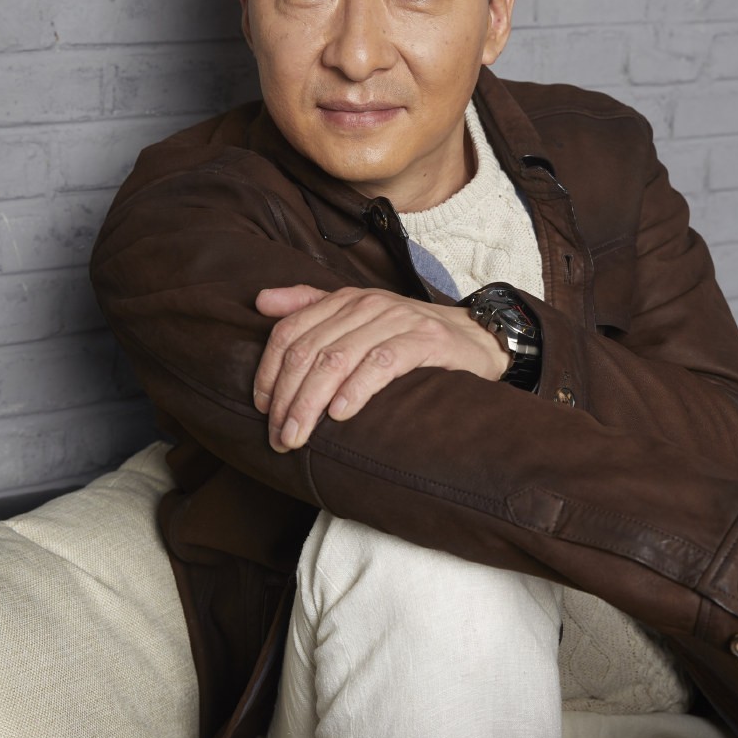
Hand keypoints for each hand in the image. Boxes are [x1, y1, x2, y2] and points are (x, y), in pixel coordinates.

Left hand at [252, 284, 508, 451]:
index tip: (263, 408)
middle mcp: (367, 305)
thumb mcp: (359, 317)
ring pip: (338, 359)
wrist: (476, 337)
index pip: (290, 332)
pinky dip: (356, 390)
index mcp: (345, 300)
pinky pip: (381, 363)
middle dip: (288, 398)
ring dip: (311, 403)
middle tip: (279, 437)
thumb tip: (260, 301)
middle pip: (310, 350)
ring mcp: (397, 320)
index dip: (269, 372)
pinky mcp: (425, 341)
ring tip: (300, 436)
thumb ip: (310, 306)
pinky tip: (340, 414)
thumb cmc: (410, 336)